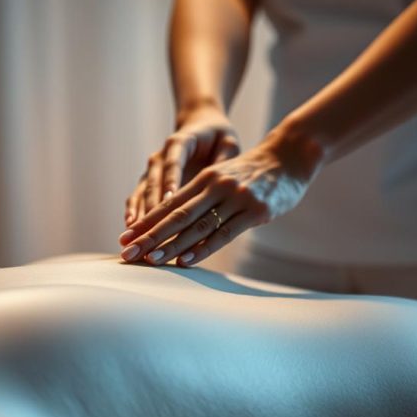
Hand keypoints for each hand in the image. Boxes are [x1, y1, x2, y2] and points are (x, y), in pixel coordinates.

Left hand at [118, 131, 322, 266]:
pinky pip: (224, 233)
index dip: (146, 222)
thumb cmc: (254, 173)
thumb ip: (201, 196)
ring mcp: (236, 198)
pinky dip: (203, 248)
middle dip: (149, 236)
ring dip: (171, 245)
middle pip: (176, 216)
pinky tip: (186, 260)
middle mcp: (216, 186)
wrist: (291, 156)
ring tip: (151, 260)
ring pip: (197, 226)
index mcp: (204, 178)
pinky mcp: (256, 211)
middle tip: (128, 253)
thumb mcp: (223, 177)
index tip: (125, 238)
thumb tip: (174, 223)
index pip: (168, 204)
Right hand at [125, 107, 239, 225]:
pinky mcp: (150, 181)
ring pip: (142, 192)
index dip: (171, 181)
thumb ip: (224, 160)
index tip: (169, 199)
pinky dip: (134, 212)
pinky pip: (138, 198)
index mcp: (180, 142)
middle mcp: (161, 156)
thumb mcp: (228, 143)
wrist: (201, 127)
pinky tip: (130, 227)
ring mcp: (152, 170)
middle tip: (149, 226)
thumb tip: (223, 180)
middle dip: (149, 205)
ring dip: (138, 213)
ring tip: (134, 232)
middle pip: (153, 182)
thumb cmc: (219, 137)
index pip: (174, 163)